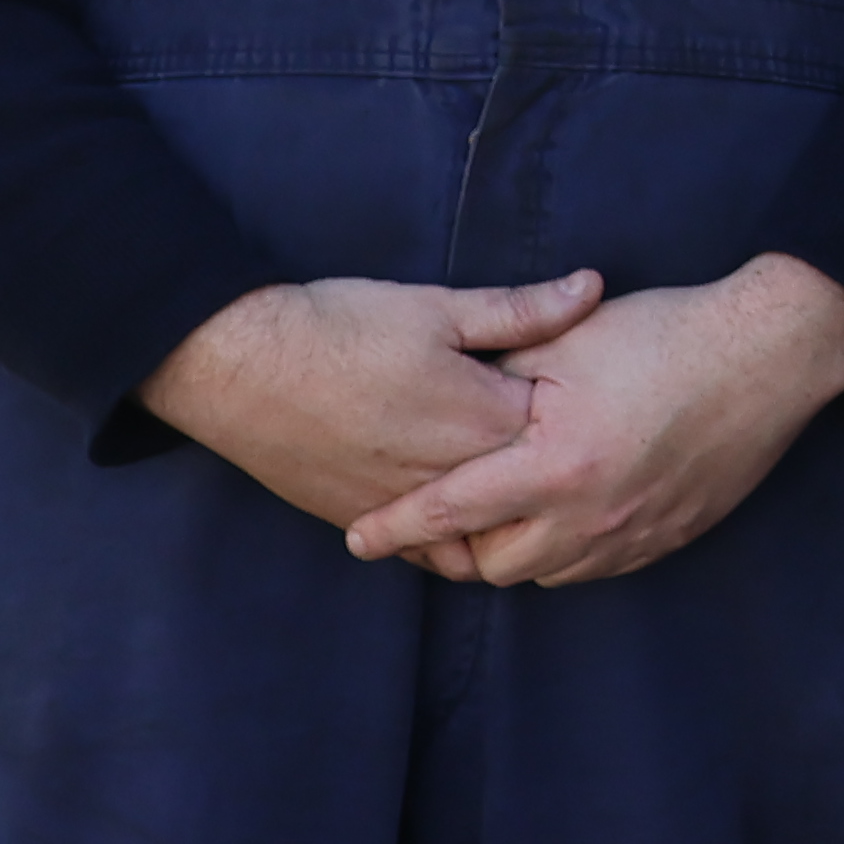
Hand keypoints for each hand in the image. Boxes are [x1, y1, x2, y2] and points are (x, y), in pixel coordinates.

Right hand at [140, 269, 613, 533]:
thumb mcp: (437, 307)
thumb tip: (593, 287)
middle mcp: (453, 477)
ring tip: (528, 500)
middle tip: (583, 460)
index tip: (601, 406)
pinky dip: (457, 546)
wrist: (241, 367)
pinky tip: (470, 525)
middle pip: (530, 494)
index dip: (583, 417)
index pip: (563, 432)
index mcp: (482, 419)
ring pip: (484, 538)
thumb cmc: (340, 327)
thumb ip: (521, 310)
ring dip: (508, 523)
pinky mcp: (368, 522)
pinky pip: (430, 555)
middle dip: (555, 479)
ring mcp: (409, 509)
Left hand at [338, 253, 843, 590]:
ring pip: (545, 573)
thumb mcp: (567, 340)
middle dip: (459, 546)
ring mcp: (633, 535)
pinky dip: (565, 549)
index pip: (450, 513)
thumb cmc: (665, 335)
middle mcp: (590, 516)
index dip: (396, 528)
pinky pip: (595, 567)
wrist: (770, 354)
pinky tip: (565, 511)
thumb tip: (445, 395)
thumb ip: (498, 373)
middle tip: (444, 512)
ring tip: (503, 511)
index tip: (357, 539)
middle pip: (493, 564)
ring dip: (515, 549)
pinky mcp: (667, 538)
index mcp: (554, 466)